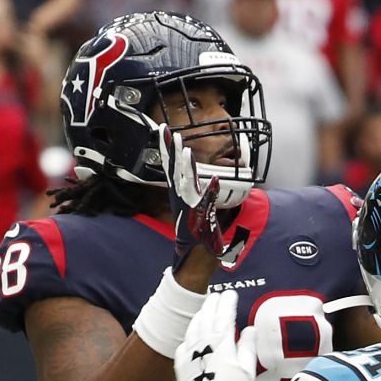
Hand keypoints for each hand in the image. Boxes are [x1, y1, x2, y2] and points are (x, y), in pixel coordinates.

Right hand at [166, 129, 249, 271]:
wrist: (194, 251)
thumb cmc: (195, 227)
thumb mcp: (197, 200)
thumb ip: (198, 184)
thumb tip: (201, 170)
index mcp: (179, 190)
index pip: (170, 164)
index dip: (166, 147)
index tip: (163, 130)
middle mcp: (181, 195)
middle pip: (173, 168)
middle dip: (170, 149)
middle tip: (166, 130)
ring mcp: (189, 203)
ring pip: (186, 181)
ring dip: (186, 166)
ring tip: (185, 149)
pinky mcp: (200, 214)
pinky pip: (208, 201)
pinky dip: (213, 191)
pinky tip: (217, 180)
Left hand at [174, 291, 257, 380]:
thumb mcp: (247, 369)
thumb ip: (248, 346)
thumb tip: (249, 329)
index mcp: (222, 341)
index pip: (224, 314)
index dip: (228, 302)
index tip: (231, 293)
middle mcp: (203, 342)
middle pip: (207, 315)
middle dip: (212, 303)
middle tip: (217, 295)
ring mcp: (189, 350)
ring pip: (193, 325)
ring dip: (200, 314)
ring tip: (205, 309)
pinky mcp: (180, 361)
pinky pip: (184, 340)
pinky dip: (190, 332)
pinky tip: (193, 333)